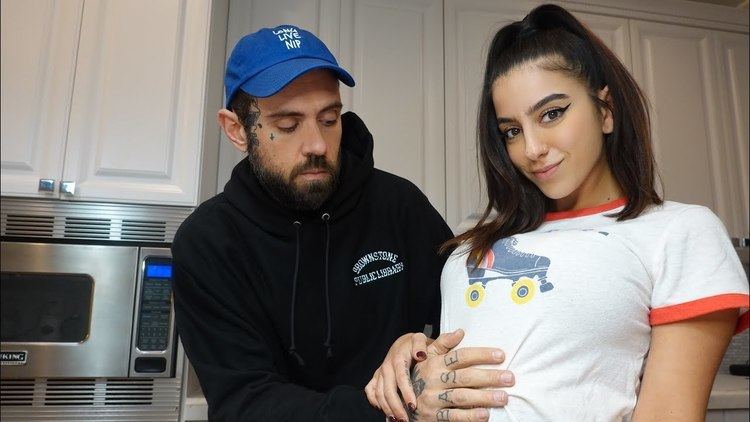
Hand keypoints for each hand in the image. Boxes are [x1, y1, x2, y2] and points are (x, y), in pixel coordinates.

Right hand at [365, 331, 437, 419]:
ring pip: (378, 393)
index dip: (406, 392)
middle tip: (405, 420)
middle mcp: (387, 365)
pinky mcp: (376, 376)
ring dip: (386, 408)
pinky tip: (383, 410)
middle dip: (396, 406)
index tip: (413, 406)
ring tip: (397, 420)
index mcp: (398, 357)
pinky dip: (374, 401)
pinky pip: (370, 390)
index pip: (401, 377)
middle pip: (387, 389)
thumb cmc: (417, 344)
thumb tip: (421, 355)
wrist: (404, 341)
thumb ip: (423, 344)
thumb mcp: (421, 339)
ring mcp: (380, 371)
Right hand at [366, 329, 512, 420]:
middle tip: (510, 377)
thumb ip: (442, 344)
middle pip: (465, 377)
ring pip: (462, 397)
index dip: (480, 354)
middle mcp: (434, 380)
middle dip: (489, 377)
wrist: (402, 402)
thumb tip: (460, 331)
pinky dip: (470, 416)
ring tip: (503, 397)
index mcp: (434, 364)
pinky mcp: (433, 417)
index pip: (460, 356)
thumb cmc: (420, 377)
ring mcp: (433, 399)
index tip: (500, 355)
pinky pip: (453, 417)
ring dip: (484, 397)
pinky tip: (485, 414)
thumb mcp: (427, 358)